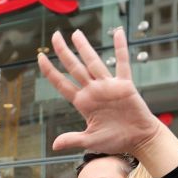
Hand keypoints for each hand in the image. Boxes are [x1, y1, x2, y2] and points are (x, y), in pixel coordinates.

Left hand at [37, 28, 161, 154]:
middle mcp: (93, 91)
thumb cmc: (115, 140)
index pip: (62, 84)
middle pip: (75, 67)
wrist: (138, 139)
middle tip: (54, 35)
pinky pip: (122, 63)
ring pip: (94, 62)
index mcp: (83, 103)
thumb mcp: (91, 140)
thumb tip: (54, 145)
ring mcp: (108, 86)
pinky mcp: (124, 85)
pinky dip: (120, 48)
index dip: (50, 71)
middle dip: (63, 52)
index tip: (40, 57)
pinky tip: (117, 32)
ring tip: (76, 33)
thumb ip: (73, 139)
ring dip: (85, 47)